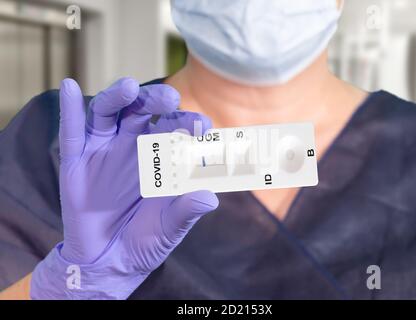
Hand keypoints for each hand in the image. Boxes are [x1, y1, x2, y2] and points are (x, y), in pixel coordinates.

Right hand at [31, 78, 218, 299]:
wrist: (110, 261)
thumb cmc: (146, 240)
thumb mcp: (170, 227)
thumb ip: (187, 211)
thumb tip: (210, 198)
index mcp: (161, 155)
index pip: (176, 128)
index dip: (189, 124)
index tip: (203, 127)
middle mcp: (133, 145)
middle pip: (142, 110)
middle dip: (155, 100)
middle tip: (171, 99)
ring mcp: (104, 150)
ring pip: (108, 112)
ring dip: (117, 97)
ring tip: (129, 87)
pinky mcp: (76, 161)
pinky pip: (72, 131)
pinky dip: (70, 109)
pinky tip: (70, 88)